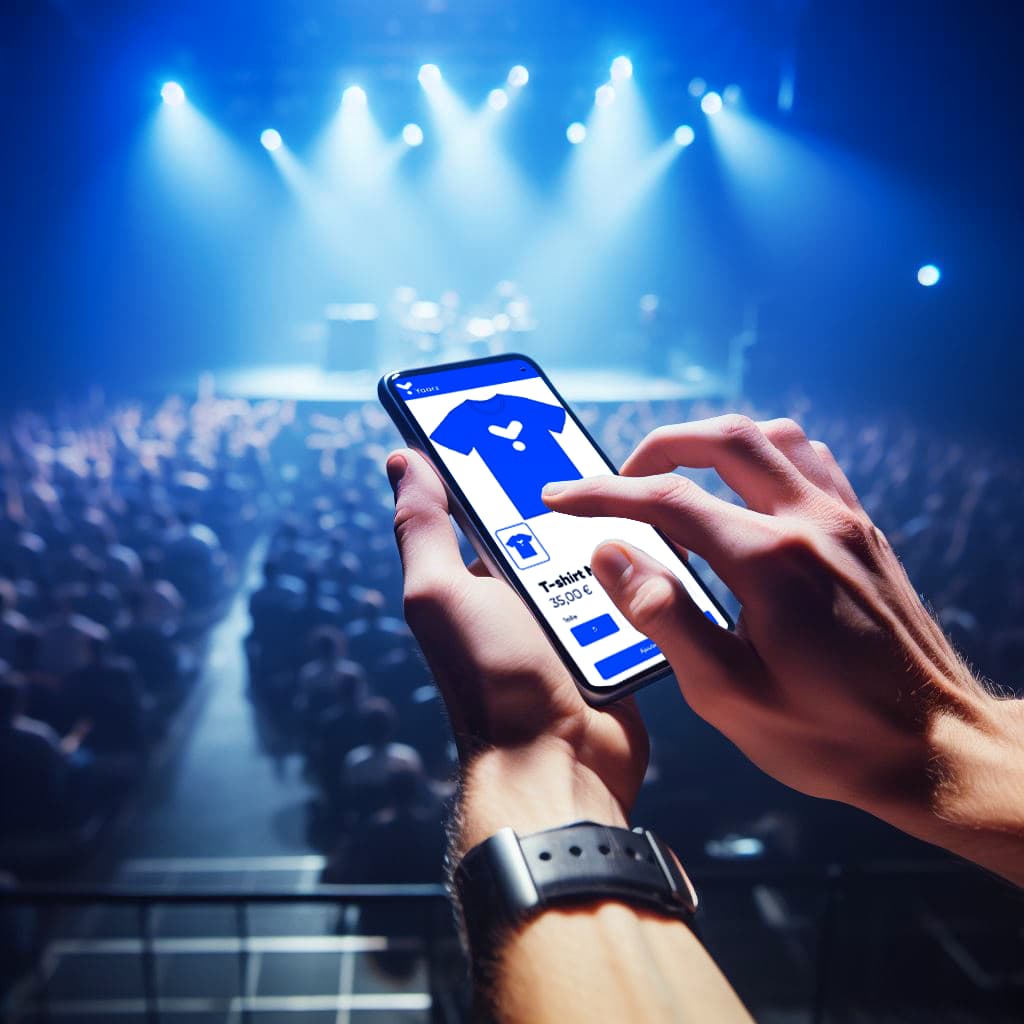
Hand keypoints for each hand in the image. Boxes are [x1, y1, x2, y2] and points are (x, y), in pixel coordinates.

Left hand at [387, 449, 648, 849]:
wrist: (561, 761)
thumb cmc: (492, 679)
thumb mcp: (442, 593)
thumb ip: (424, 528)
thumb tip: (404, 461)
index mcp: (474, 576)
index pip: (487, 501)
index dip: (503, 460)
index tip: (529, 417)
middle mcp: (519, 592)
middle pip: (553, 521)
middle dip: (572, 493)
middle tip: (598, 455)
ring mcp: (570, 615)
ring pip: (599, 549)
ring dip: (614, 531)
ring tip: (636, 495)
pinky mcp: (613, 636)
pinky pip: (632, 587)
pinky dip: (642, 569)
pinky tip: (663, 539)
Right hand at [542, 415, 1023, 878]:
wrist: (934, 749)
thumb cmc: (829, 735)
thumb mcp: (727, 695)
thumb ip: (663, 617)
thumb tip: (611, 557)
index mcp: (770, 564)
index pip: (667, 501)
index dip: (602, 494)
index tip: (560, 498)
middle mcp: (811, 525)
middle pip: (724, 440)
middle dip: (658, 447)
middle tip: (620, 481)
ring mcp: (845, 523)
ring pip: (774, 438)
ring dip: (714, 445)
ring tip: (679, 478)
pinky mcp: (864, 533)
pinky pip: (813, 462)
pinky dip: (765, 458)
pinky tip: (746, 493)